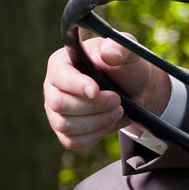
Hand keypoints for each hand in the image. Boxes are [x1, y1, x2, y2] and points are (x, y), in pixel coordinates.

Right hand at [42, 37, 169, 150]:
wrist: (135, 91)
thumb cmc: (126, 67)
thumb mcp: (128, 52)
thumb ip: (120, 48)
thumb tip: (109, 53)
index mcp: (62, 63)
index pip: (59, 76)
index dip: (76, 85)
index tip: (96, 90)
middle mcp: (53, 87)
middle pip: (58, 104)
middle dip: (92, 105)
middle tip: (117, 100)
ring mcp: (56, 111)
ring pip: (65, 125)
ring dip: (97, 121)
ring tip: (118, 110)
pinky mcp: (65, 131)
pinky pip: (72, 141)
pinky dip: (95, 135)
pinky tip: (109, 122)